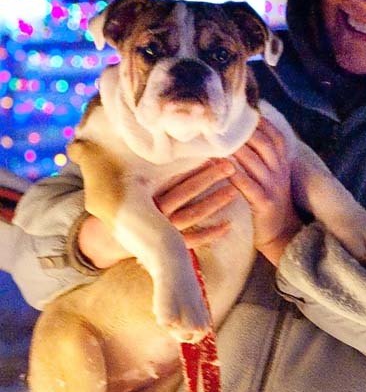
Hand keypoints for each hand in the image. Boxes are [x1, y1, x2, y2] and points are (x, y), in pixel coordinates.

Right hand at [78, 159, 237, 268]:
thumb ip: (149, 167)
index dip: (196, 166)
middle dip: (209, 177)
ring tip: (233, 190)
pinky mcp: (166, 248)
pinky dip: (210, 235)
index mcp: (144, 193)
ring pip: (191, 215)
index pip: (175, 176)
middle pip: (186, 191)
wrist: (106, 241)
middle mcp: (152, 210)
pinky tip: (227, 225)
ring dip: (214, 202)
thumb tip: (170, 143)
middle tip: (230, 166)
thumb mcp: (132, 186)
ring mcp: (160, 230)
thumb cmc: (124, 207)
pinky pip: (191, 242)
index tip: (215, 155)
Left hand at [229, 117, 301, 265]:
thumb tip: (242, 136)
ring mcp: (274, 187)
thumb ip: (262, 158)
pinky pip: (247, 184)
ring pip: (255, 161)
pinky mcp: (264, 203)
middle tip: (224, 121)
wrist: (281, 234)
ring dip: (235, 148)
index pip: (276, 137)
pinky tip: (217, 165)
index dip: (262, 123)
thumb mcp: (273, 177)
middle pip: (265, 144)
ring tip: (216, 138)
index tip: (243, 111)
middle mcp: (280, 172)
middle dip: (246, 131)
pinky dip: (232, 172)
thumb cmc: (270, 202)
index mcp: (282, 164)